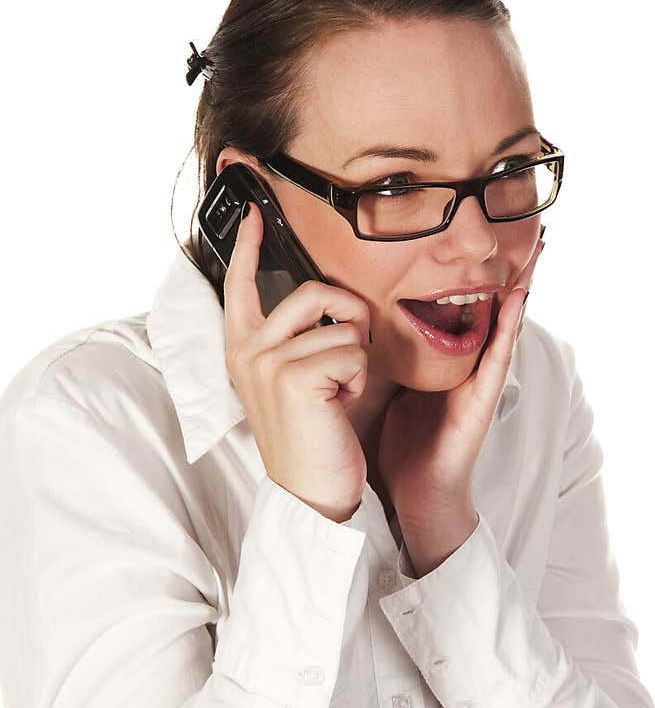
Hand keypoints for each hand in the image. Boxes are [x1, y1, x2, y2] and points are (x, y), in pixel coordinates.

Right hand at [223, 200, 371, 523]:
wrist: (313, 492)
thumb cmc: (317, 436)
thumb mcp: (303, 378)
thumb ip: (303, 337)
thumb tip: (332, 298)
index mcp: (244, 348)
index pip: (240, 286)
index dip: (249, 247)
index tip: (254, 214)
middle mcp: (247, 350)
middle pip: (315, 291)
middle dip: (352, 318)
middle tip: (352, 360)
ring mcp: (266, 362)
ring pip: (345, 327)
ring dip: (358, 362)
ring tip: (339, 395)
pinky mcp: (293, 377)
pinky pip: (353, 352)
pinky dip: (361, 381)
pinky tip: (341, 408)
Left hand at [377, 228, 545, 530]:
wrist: (412, 497)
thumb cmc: (397, 447)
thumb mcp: (385, 389)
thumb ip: (381, 358)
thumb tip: (353, 324)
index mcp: (443, 364)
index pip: (460, 310)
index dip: (473, 276)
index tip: (482, 237)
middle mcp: (468, 368)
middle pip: (491, 309)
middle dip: (508, 272)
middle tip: (525, 231)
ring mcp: (480, 383)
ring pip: (504, 324)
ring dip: (521, 288)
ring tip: (535, 250)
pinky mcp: (483, 400)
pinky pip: (498, 356)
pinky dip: (511, 326)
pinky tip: (518, 299)